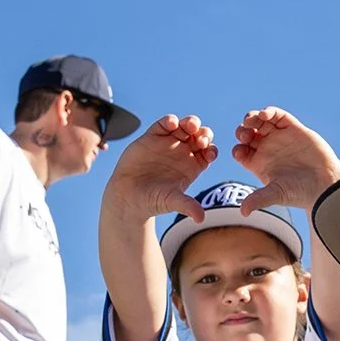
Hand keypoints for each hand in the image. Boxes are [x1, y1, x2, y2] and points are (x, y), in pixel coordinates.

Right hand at [103, 114, 217, 224]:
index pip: (208, 152)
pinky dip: (170, 121)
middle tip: (201, 138)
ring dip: (190, 123)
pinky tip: (172, 124)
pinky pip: (164, 124)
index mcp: (192, 166)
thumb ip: (186, 205)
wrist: (127, 196)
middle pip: (200, 136)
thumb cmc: (152, 201)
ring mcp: (168, 143)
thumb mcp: (171, 201)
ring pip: (184, 126)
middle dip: (204, 133)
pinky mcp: (152, 137)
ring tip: (189, 127)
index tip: (209, 153)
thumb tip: (201, 219)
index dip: (211, 149)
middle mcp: (182, 152)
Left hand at [232, 107, 339, 214]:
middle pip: (247, 134)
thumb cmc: (301, 192)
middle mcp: (268, 149)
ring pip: (260, 122)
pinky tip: (265, 115)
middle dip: (242, 132)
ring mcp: (280, 137)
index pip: (240, 151)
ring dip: (252, 118)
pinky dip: (269, 112)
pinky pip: (278, 115)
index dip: (237, 149)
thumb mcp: (277, 193)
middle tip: (245, 135)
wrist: (325, 183)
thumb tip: (242, 212)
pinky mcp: (293, 128)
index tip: (240, 152)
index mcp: (259, 164)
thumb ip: (259, 199)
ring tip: (252, 120)